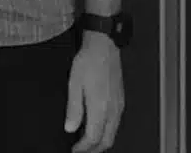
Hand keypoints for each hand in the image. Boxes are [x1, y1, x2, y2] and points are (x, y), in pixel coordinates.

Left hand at [64, 34, 123, 152]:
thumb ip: (73, 109)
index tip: (74, 150)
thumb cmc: (89, 61)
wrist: (104, 47)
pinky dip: (106, 132)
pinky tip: (97, 127)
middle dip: (94, 150)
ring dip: (101, 142)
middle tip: (81, 150)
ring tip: (87, 142)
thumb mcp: (74, 84)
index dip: (83, 148)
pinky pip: (116, 124)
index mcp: (101, 107)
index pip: (93, 138)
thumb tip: (70, 127)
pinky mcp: (121, 101)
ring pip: (113, 134)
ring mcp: (119, 106)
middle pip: (107, 141)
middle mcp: (113, 109)